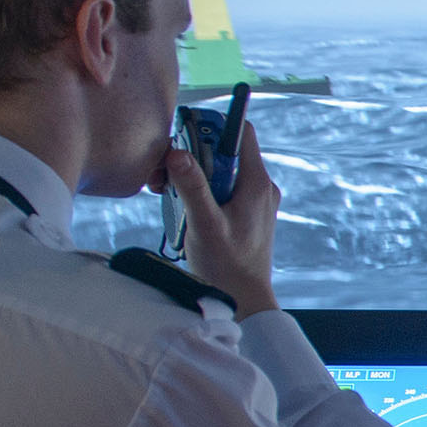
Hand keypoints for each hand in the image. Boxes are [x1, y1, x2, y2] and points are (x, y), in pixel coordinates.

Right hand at [160, 120, 281, 315]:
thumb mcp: (205, 224)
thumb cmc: (227, 267)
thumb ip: (192, 187)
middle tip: (166, 174)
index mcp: (256, 183)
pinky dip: (202, 192)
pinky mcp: (246, 214)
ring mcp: (255, 201)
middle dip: (193, 157)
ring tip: (169, 194)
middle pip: (225, 152)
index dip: (213, 126)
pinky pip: (222, 190)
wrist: (245, 301)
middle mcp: (260, 187)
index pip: (241, 133)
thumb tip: (177, 152)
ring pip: (221, 172)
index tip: (185, 136)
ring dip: (193, 177)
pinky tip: (184, 210)